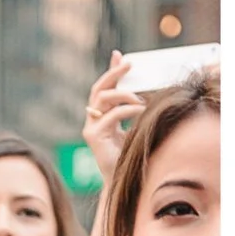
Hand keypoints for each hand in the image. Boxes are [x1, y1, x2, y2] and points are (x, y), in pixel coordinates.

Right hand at [82, 53, 142, 187]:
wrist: (123, 180)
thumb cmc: (130, 155)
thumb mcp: (134, 126)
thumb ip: (134, 109)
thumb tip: (144, 91)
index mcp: (101, 116)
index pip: (103, 87)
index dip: (110, 71)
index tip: (120, 56)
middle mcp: (92, 120)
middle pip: (98, 89)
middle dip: (112, 73)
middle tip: (128, 64)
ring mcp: (90, 128)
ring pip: (103, 99)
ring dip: (123, 94)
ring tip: (140, 98)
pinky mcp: (93, 136)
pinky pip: (110, 116)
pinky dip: (126, 110)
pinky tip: (140, 110)